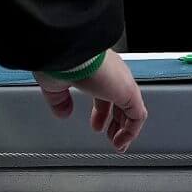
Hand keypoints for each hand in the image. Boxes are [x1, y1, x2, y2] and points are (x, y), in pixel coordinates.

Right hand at [33, 49, 149, 150]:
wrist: (70, 48)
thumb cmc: (61, 59)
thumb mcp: (54, 84)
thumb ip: (59, 100)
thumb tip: (63, 112)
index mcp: (97, 69)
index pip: (105, 92)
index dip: (101, 112)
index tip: (96, 124)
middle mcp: (112, 73)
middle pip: (120, 101)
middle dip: (115, 121)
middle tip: (109, 134)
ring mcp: (122, 82)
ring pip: (132, 108)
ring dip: (125, 129)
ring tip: (118, 143)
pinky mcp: (129, 91)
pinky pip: (137, 115)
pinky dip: (131, 131)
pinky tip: (122, 142)